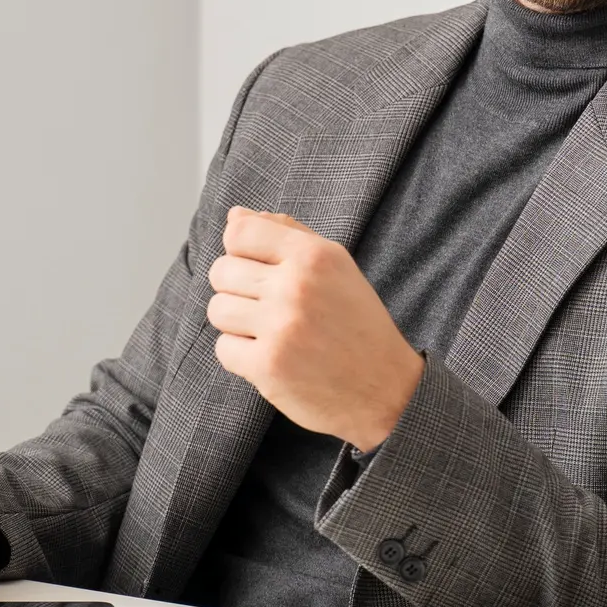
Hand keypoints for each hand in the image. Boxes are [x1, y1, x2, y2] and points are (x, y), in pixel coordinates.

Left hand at [207, 208, 424, 451]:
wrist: (388, 390)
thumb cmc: (357, 323)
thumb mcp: (335, 266)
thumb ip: (286, 234)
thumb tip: (235, 216)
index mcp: (314, 255)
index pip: (240, 232)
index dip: (239, 250)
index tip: (256, 268)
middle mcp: (296, 286)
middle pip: (221, 271)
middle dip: (236, 288)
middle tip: (267, 306)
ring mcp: (281, 327)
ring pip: (218, 309)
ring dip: (237, 323)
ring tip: (268, 331)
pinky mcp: (268, 366)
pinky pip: (223, 348)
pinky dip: (241, 355)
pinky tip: (270, 356)